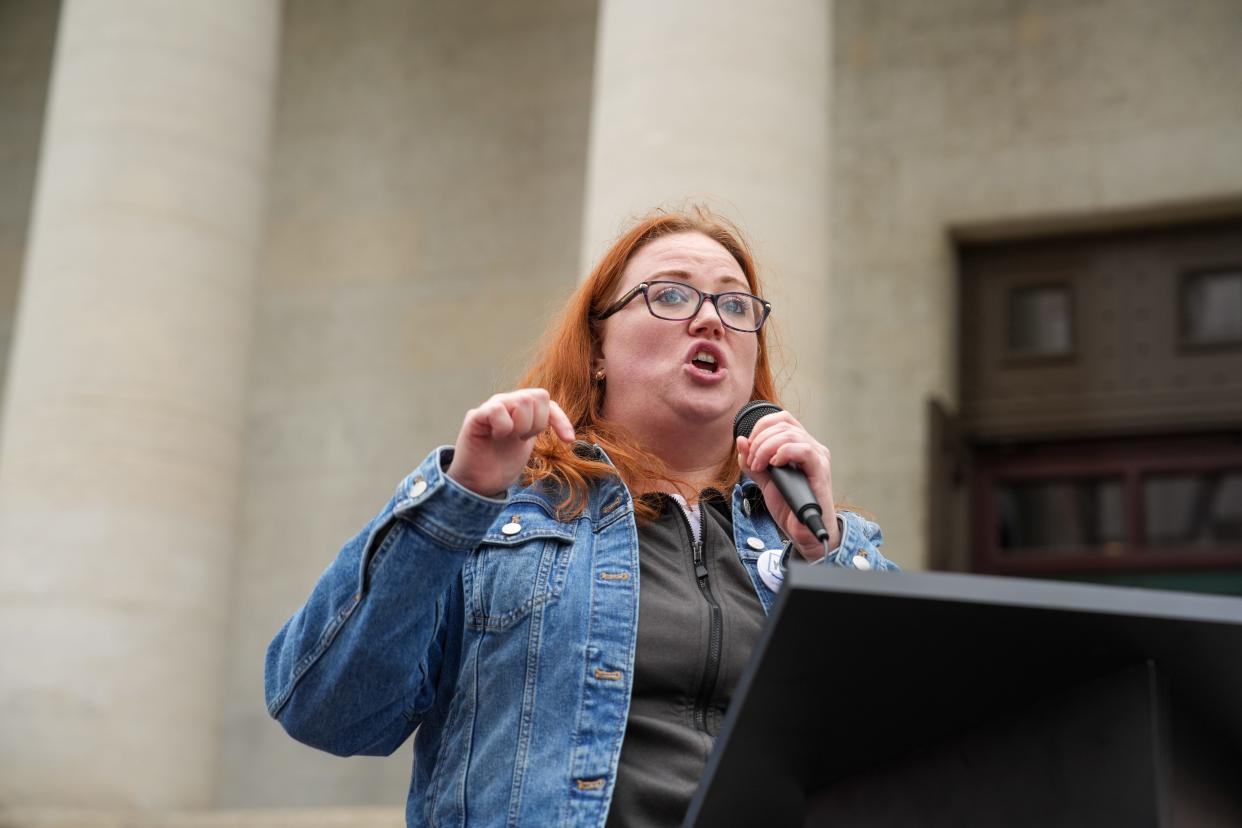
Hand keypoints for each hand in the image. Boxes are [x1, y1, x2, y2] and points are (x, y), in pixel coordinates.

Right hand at [446, 388, 574, 496]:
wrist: (479, 484)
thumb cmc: (501, 464)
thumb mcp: (527, 442)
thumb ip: (538, 424)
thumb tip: (565, 425)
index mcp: (520, 408)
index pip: (546, 399)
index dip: (560, 419)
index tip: (568, 441)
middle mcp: (506, 402)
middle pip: (538, 396)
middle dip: (537, 423)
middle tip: (523, 439)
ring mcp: (491, 407)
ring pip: (523, 400)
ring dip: (522, 426)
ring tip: (510, 438)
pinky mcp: (476, 417)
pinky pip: (497, 409)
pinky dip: (503, 426)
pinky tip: (497, 436)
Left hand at [735, 410, 838, 560]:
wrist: (802, 532)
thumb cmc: (788, 506)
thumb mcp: (764, 480)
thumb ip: (752, 462)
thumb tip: (741, 440)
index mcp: (799, 445)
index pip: (781, 419)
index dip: (760, 427)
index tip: (748, 447)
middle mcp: (811, 446)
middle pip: (782, 424)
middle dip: (759, 441)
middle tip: (752, 463)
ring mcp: (818, 457)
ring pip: (790, 434)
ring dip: (766, 448)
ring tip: (759, 467)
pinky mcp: (820, 470)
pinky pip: (803, 449)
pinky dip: (783, 453)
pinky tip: (774, 466)